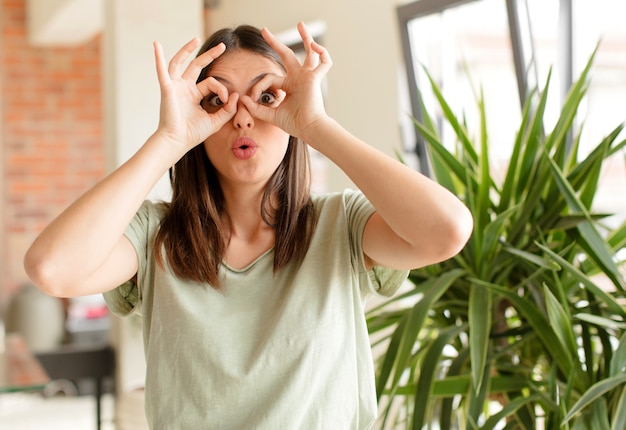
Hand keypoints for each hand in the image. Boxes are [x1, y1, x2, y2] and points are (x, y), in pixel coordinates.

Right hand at [153, 38, 237, 154]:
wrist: (178, 141)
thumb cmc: (193, 133)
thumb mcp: (216, 121)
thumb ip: (227, 109)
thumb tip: (236, 95)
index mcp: (194, 94)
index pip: (211, 83)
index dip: (221, 88)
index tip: (226, 99)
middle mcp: (184, 88)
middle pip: (197, 66)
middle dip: (209, 55)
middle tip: (222, 46)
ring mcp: (174, 87)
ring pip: (180, 63)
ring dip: (187, 50)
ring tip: (196, 39)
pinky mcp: (167, 89)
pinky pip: (162, 70)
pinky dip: (158, 58)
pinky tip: (156, 45)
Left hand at [240, 22, 332, 142]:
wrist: (307, 128)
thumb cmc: (293, 124)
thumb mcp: (271, 115)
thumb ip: (256, 108)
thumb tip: (242, 99)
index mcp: (289, 86)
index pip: (269, 78)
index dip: (259, 86)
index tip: (253, 97)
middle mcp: (298, 79)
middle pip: (287, 55)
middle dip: (275, 43)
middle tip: (264, 31)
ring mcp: (307, 77)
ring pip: (309, 53)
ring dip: (305, 37)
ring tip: (300, 24)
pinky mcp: (315, 78)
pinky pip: (324, 62)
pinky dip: (322, 52)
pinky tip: (314, 46)